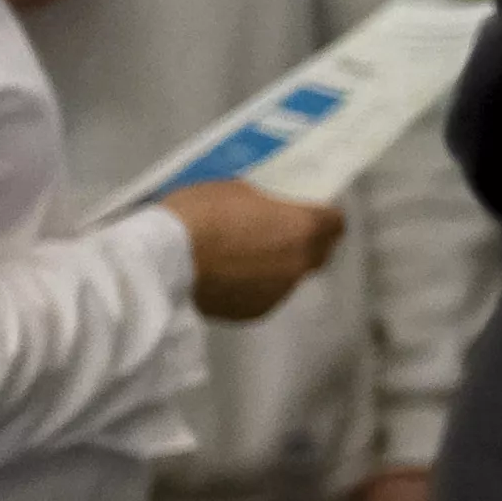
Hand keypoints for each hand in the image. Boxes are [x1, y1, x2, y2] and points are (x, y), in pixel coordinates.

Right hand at [163, 180, 343, 322]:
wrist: (166, 260)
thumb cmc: (201, 214)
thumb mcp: (237, 188)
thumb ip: (266, 202)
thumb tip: (268, 206)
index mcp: (304, 229)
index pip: (335, 223)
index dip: (322, 216)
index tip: (305, 211)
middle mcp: (300, 265)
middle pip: (317, 252)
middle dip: (304, 242)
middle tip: (275, 231)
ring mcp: (279, 293)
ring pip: (290, 276)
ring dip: (277, 266)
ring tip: (242, 256)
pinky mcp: (254, 312)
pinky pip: (265, 294)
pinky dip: (254, 285)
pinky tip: (229, 276)